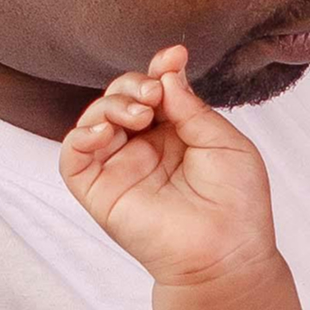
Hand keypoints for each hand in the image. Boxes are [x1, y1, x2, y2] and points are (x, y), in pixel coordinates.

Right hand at [58, 45, 276, 286]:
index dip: (158, 70)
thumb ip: (191, 107)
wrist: (227, 253)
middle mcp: (145, 148)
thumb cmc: (236, 204)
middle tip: (155, 95)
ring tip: (141, 113)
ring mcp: (120, 168)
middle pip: (121, 98)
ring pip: (94, 119)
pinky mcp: (100, 192)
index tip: (173, 56)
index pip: (154, 91)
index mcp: (176, 134)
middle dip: (133, 84)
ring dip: (112, 104)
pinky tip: (106, 131)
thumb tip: (166, 74)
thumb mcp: (224, 142)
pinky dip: (81, 135)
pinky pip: (73, 157)